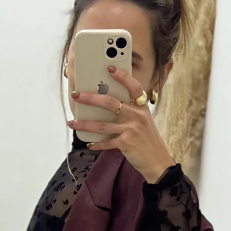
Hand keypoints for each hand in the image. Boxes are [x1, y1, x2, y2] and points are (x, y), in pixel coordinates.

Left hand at [68, 66, 175, 183]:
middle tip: (76, 95)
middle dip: (90, 98)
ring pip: (102, 124)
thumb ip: (130, 112)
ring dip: (85, 124)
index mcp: (141, 108)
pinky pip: (106, 142)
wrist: (158, 161)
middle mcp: (137, 116)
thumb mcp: (144, 122)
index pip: (134, 87)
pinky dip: (97, 144)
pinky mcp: (125, 143)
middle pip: (110, 103)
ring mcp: (131, 130)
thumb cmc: (148, 141)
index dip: (122, 77)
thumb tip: (106, 105)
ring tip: (72, 122)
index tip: (110, 69)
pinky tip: (89, 144)